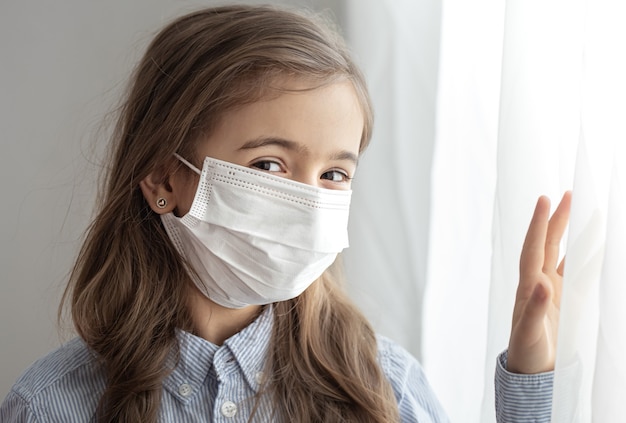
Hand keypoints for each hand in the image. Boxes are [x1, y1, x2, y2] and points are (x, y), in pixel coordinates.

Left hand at [507, 192, 571, 373]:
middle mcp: (537, 281)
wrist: (531, 370)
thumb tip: (542, 283)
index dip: (538, 224)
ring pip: (559, 252)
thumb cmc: (525, 352)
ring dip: (568, 232)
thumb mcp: (528, 332)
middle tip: (567, 194)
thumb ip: (534, 309)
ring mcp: (549, 288)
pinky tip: (592, 245)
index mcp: (527, 286)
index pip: (533, 248)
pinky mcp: (560, 298)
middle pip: (546, 243)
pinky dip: (581, 255)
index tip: (544, 200)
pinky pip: (572, 270)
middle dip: (555, 219)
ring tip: (581, 210)